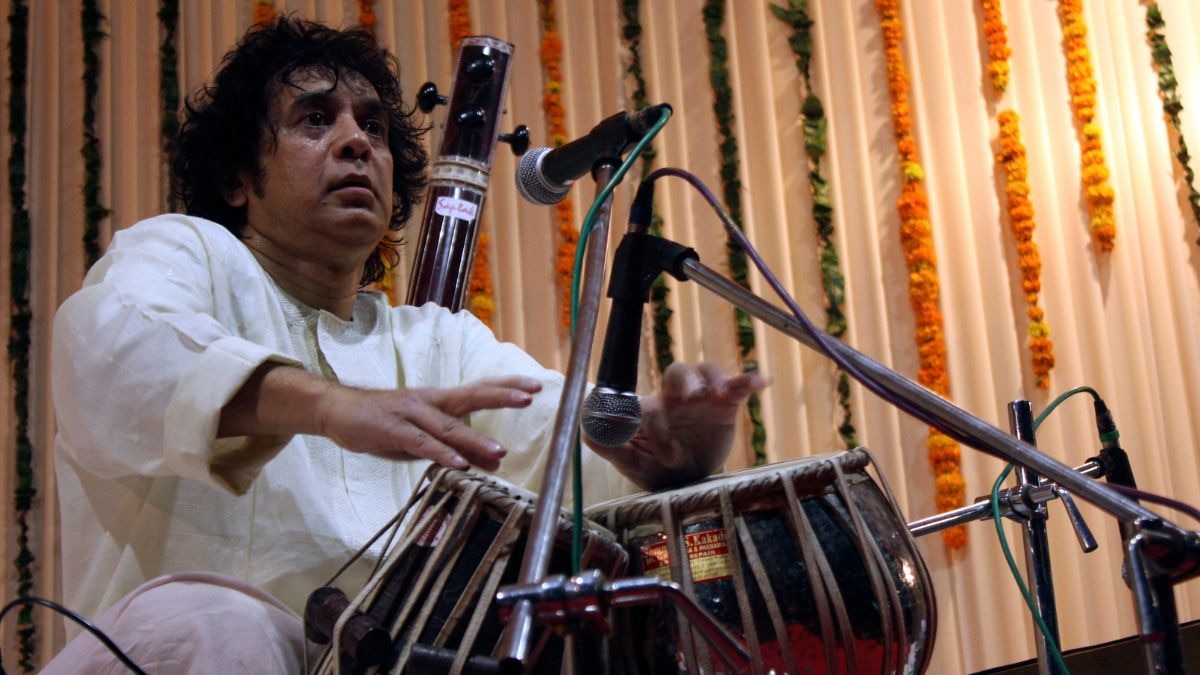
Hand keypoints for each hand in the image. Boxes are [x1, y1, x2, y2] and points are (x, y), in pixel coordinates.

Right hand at [315, 375, 543, 470]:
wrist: (337, 411)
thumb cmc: (385, 424)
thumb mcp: (426, 438)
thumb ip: (460, 448)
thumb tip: (497, 461)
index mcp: (440, 401)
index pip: (479, 389)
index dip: (506, 387)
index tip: (535, 386)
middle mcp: (429, 401)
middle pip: (469, 396)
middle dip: (501, 396)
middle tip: (530, 397)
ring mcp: (410, 413)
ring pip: (447, 425)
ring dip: (474, 438)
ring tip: (499, 450)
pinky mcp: (391, 430)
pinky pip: (420, 443)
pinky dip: (440, 453)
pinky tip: (458, 464)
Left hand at [585, 362, 766, 490]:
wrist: (688, 483)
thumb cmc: (655, 470)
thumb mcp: (635, 464)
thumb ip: (613, 448)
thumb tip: (588, 434)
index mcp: (649, 410)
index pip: (651, 405)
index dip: (658, 427)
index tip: (669, 458)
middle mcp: (674, 399)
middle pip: (677, 372)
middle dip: (684, 383)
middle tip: (689, 401)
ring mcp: (700, 400)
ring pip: (704, 372)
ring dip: (711, 379)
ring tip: (717, 395)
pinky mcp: (725, 406)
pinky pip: (737, 386)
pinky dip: (748, 380)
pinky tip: (761, 381)